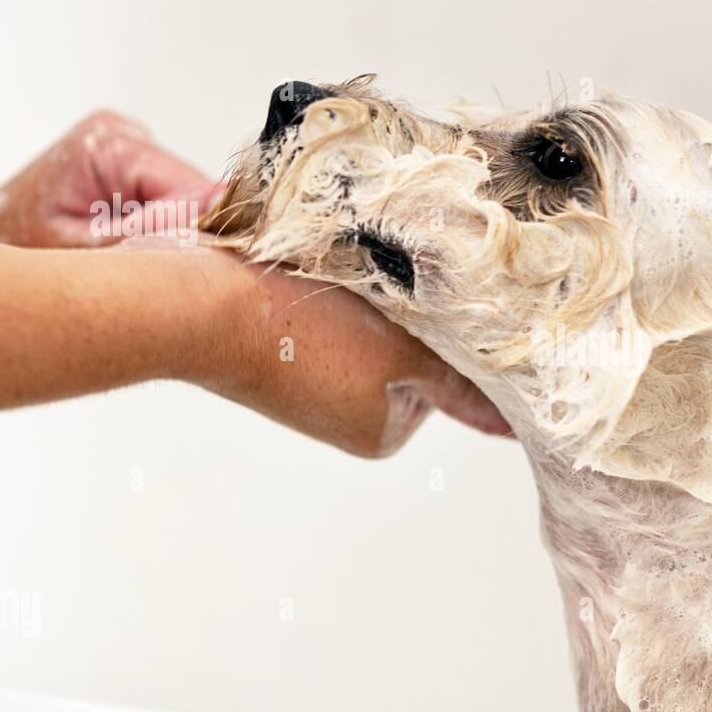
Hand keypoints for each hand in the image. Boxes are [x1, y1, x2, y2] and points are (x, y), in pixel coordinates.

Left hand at [0, 110, 221, 247]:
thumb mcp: (85, 245)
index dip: (203, 230)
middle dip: (183, 229)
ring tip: (127, 247)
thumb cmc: (20, 240)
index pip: (190, 187)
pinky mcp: (132, 156)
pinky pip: (171, 192)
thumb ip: (148, 232)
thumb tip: (212, 218)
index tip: (200, 268)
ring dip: (171, 227)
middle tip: (148, 263)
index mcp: (108, 146)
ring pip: (186, 193)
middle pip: (192, 189)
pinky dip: (161, 220)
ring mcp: (127, 141)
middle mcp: (122, 133)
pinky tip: (129, 233)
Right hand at [191, 246, 510, 456]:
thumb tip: (510, 427)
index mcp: (383, 431)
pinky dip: (325, 299)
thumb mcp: (403, 353)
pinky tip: (305, 281)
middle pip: (408, 352)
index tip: (424, 301)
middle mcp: (348, 419)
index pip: (446, 372)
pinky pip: (325, 322)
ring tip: (334, 282)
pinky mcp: (275, 356)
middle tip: (374, 286)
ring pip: (367, 332)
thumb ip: (461, 386)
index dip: (442, 330)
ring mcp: (309, 389)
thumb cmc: (301, 328)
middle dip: (403, 315)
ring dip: (363, 300)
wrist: (201, 302)